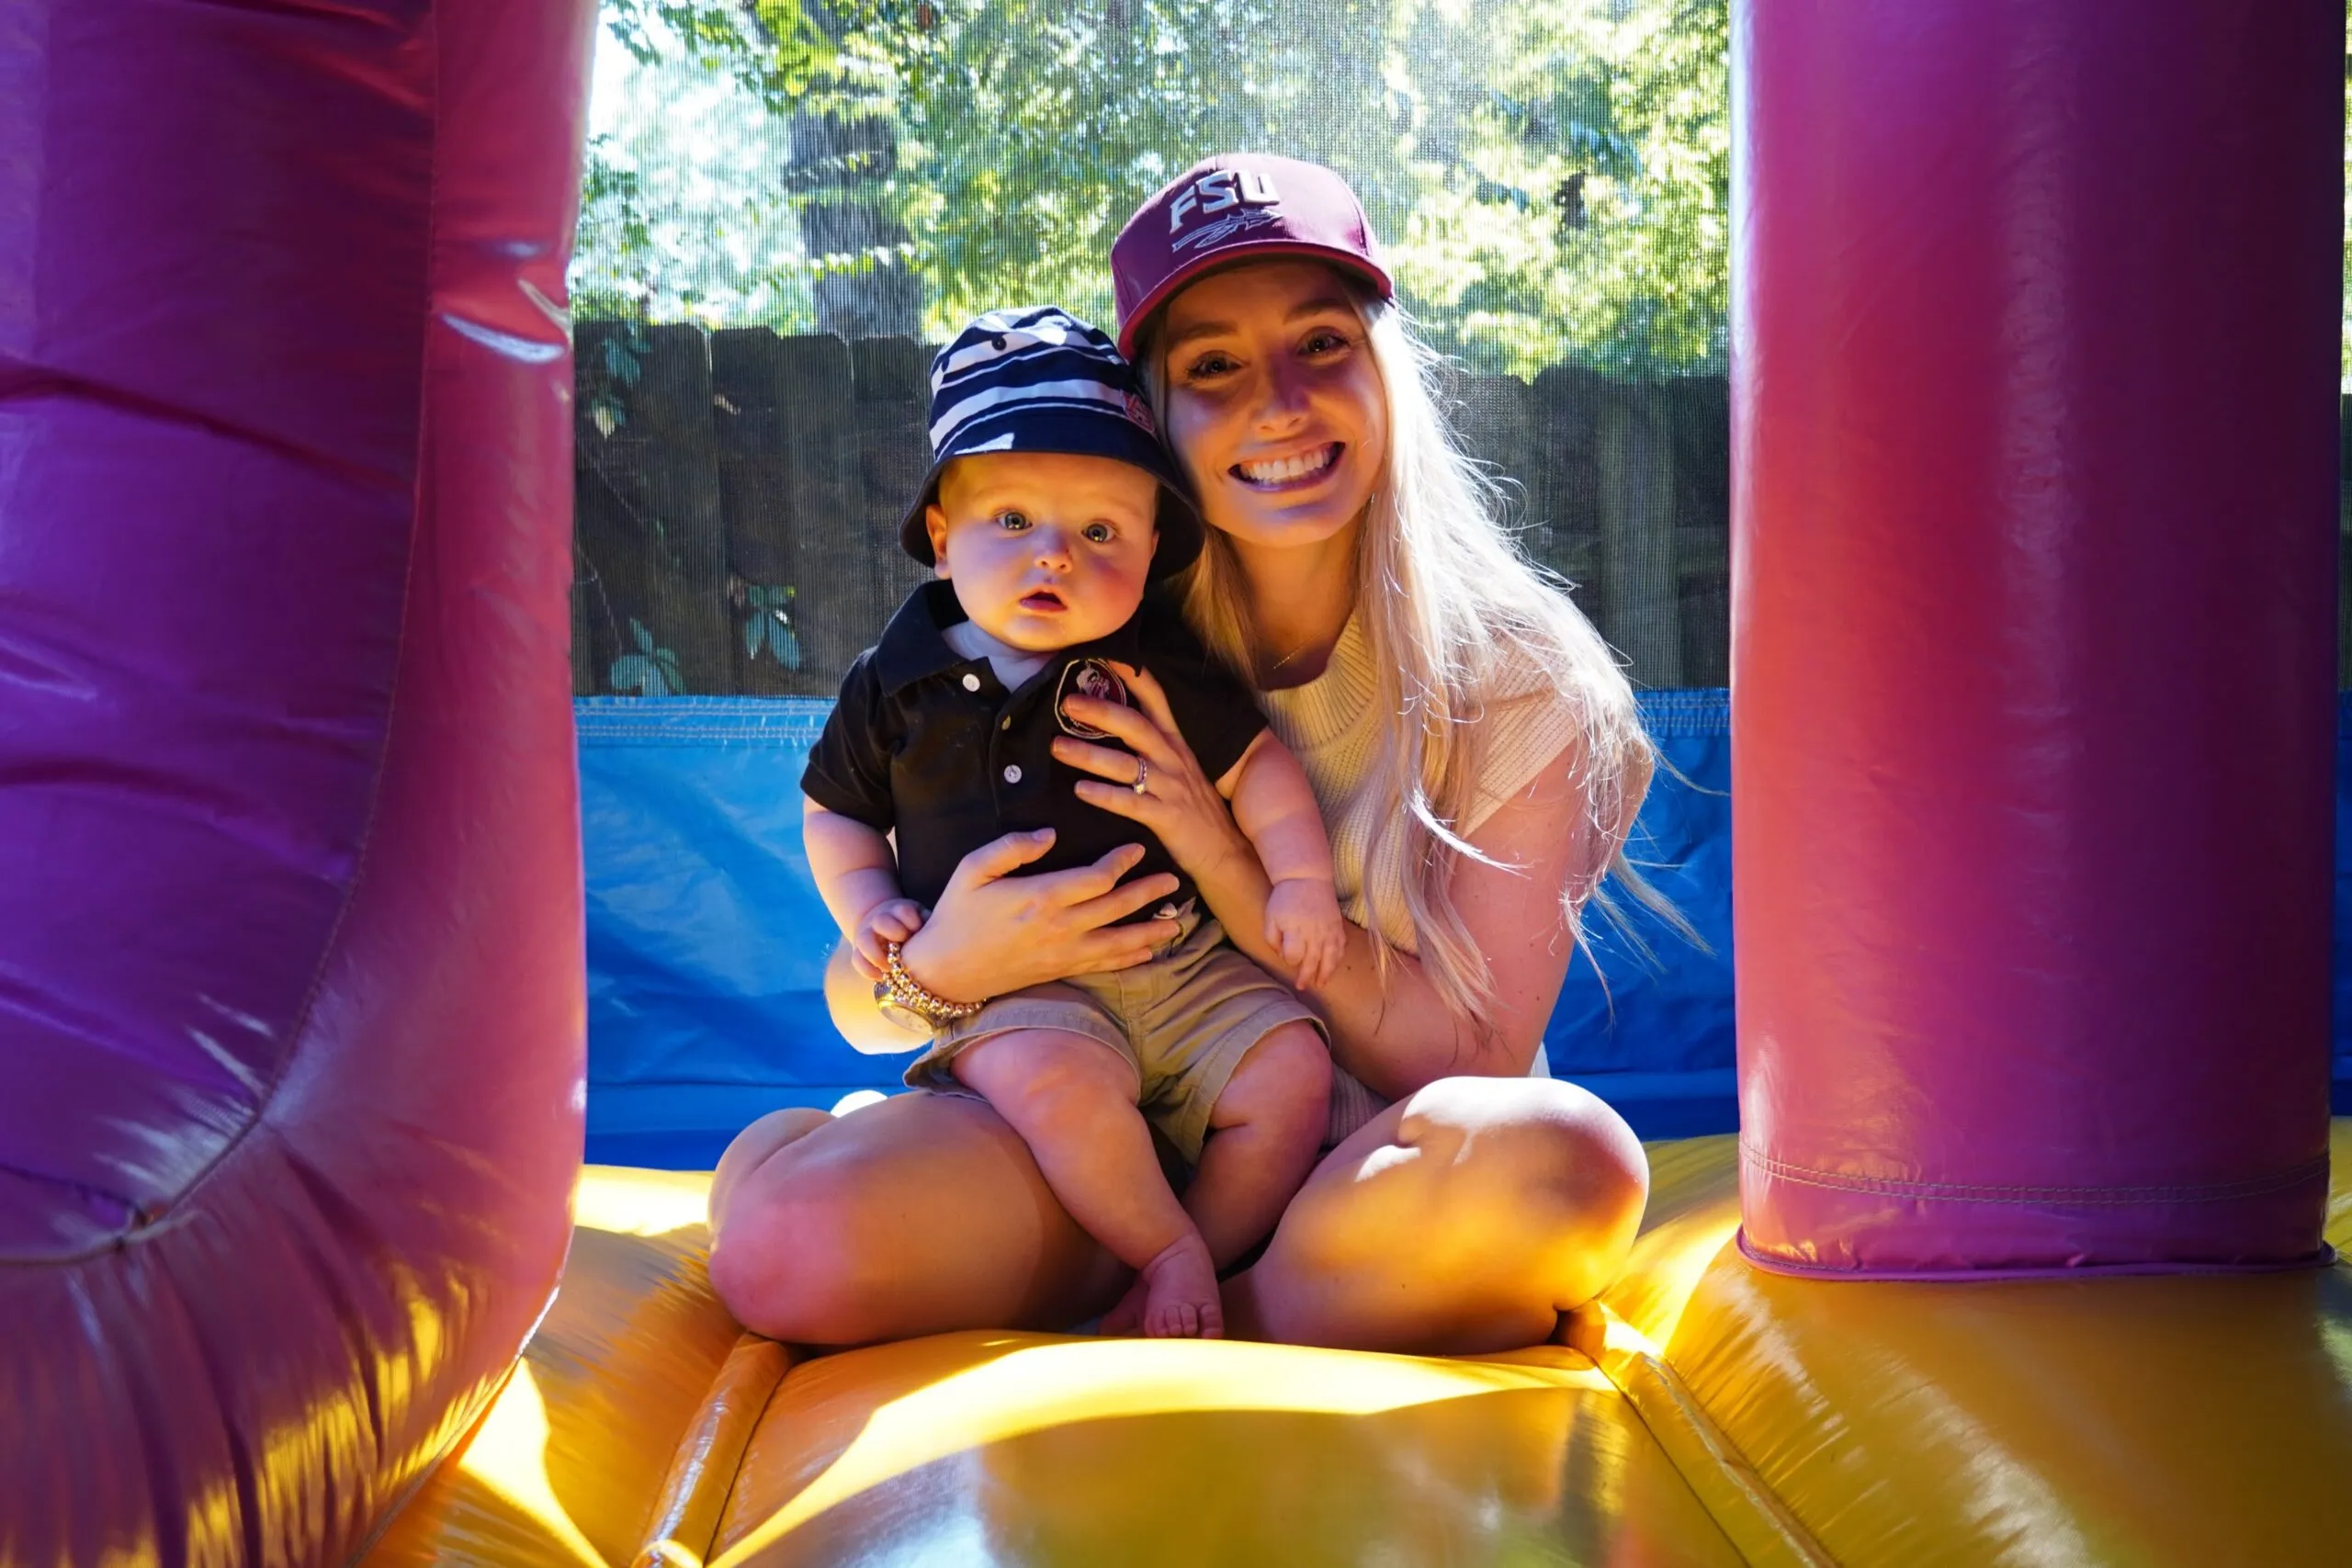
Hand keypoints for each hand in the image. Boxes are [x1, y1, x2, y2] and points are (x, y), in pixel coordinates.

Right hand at [849, 898, 925, 981]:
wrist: (882, 924)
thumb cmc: (912, 925)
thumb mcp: (922, 918)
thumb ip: (930, 924)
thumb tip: (944, 937)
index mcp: (899, 910)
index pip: (903, 910)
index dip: (911, 921)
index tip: (918, 930)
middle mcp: (879, 920)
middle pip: (881, 921)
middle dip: (894, 933)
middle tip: (904, 946)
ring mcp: (867, 934)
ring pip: (864, 941)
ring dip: (878, 956)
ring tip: (891, 969)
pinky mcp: (859, 950)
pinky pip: (857, 960)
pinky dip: (868, 971)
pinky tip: (882, 977)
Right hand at [895, 828, 1183, 1004]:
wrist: (945, 969)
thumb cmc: (957, 914)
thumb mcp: (972, 869)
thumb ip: (1011, 847)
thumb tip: (1048, 834)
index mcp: (1041, 897)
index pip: (1097, 879)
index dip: (1121, 863)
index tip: (1136, 848)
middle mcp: (1059, 928)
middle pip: (1118, 908)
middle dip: (1149, 892)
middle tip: (1174, 879)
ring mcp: (1062, 953)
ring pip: (1119, 942)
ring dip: (1150, 931)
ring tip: (1176, 922)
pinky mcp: (1060, 970)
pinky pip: (1104, 965)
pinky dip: (1130, 960)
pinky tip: (1148, 953)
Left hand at [1049, 662, 1251, 880]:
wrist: (1224, 851)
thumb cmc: (1194, 809)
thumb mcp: (1180, 768)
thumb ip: (1153, 746)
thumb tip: (1117, 724)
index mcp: (1174, 743)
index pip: (1156, 699)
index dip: (1134, 675)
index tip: (1106, 655)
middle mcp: (1172, 759)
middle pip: (1135, 725)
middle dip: (1101, 711)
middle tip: (1067, 702)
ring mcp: (1169, 788)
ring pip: (1125, 765)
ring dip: (1088, 754)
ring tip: (1057, 747)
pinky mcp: (1165, 817)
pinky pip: (1129, 803)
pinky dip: (1103, 795)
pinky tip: (1080, 790)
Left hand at [1265, 876, 1344, 991]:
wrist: (1307, 878)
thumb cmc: (1285, 898)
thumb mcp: (1270, 917)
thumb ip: (1272, 938)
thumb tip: (1281, 955)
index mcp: (1295, 930)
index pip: (1293, 956)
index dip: (1290, 960)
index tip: (1288, 957)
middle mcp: (1314, 934)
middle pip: (1312, 962)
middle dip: (1306, 976)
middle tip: (1301, 986)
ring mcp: (1329, 931)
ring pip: (1330, 958)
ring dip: (1326, 973)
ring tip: (1321, 984)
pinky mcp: (1338, 927)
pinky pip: (1341, 948)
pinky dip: (1338, 959)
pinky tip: (1333, 966)